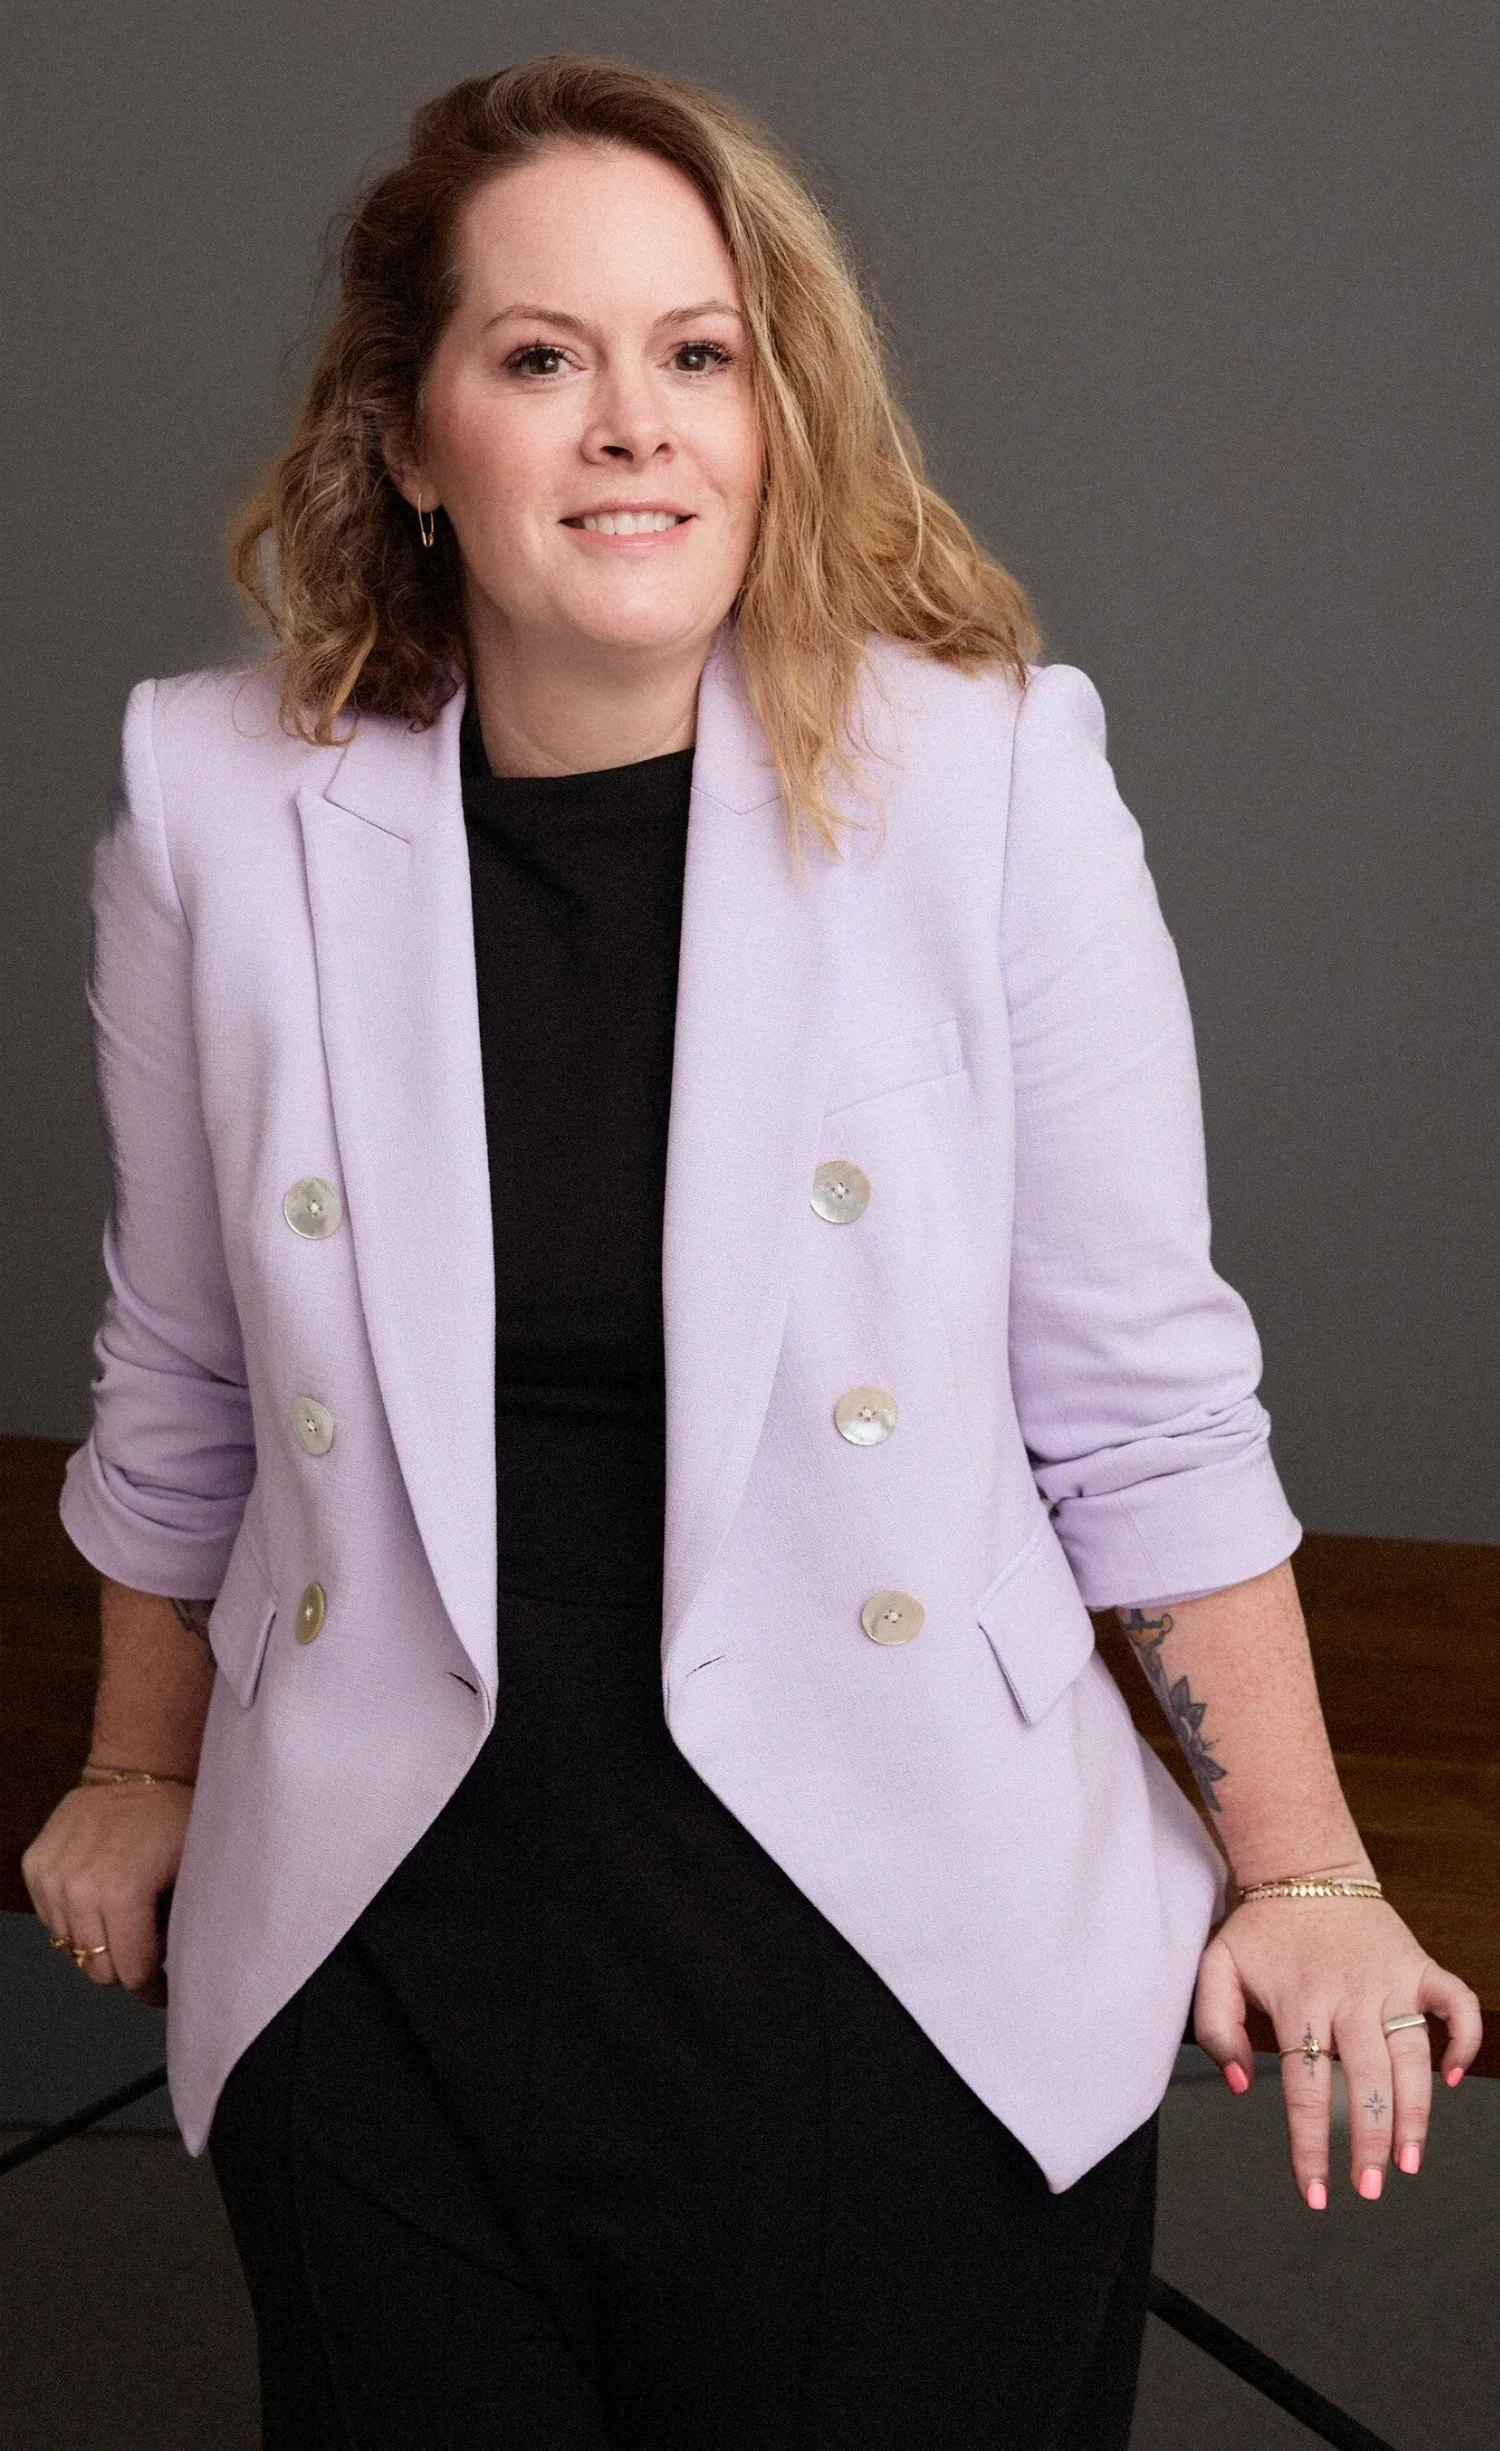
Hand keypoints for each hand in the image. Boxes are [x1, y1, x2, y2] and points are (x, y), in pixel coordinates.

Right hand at [21, 1782, 193, 2006]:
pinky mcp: (34, 1867)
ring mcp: (50, 1879)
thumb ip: (182, 1924)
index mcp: (121, 1894)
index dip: (152, 1986)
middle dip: (125, 1966)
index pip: (130, 1972)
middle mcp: (77, 1890)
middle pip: (97, 1968)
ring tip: (125, 1919)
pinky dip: (74, 1919)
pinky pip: (51, 1919)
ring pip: (70, 1947)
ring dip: (97, 1943)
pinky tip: (99, 1900)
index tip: (164, 1989)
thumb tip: (184, 1968)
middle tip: (147, 1950)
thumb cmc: (173, 1815)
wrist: (136, 1765)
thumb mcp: (192, 1870)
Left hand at [1194, 1896, 1482, 2205]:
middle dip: (1370, 2140)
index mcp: (1298, 1999)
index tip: (1316, 2193)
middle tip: (1371, 2188)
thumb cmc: (1261, 1928)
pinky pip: (1455, 2003)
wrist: (1305, 1867)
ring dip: (1415, 2112)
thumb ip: (1217, 2027)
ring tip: (1410, 2162)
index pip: (1305, 2086)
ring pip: (1411, 2054)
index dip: (1310, 2146)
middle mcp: (1349, 1993)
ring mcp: (1389, 1980)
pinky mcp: (1419, 1967)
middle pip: (1366, 2079)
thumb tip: (1241, 2085)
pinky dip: (1463, 2038)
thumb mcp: (1216, 1967)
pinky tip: (1451, 2077)